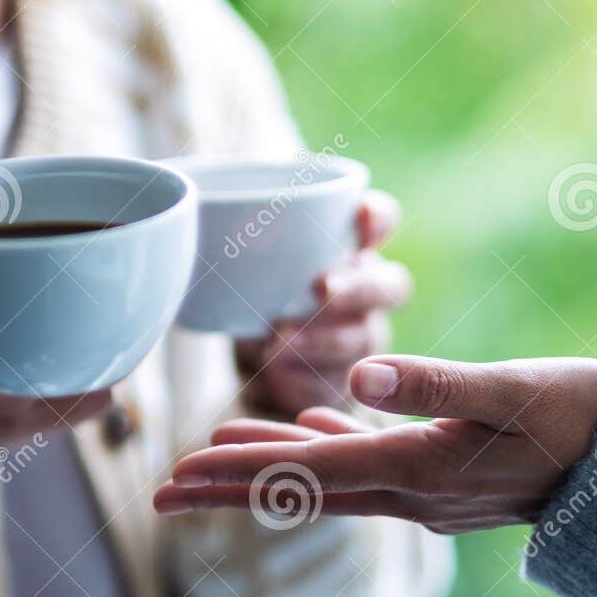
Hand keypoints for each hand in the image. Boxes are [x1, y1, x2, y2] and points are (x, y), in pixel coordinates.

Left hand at [154, 355, 596, 534]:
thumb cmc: (580, 418)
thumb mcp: (508, 389)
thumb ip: (432, 384)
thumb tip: (357, 372)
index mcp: (414, 467)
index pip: (302, 473)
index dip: (235, 472)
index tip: (174, 474)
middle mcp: (411, 491)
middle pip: (298, 489)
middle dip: (229, 486)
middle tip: (162, 488)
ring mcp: (429, 490)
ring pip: (327, 480)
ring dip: (269, 469)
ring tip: (215, 456)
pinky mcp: (448, 477)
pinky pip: (369, 466)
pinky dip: (330, 449)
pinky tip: (315, 427)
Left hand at [236, 190, 410, 416]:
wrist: (251, 362)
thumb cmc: (254, 294)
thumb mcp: (242, 266)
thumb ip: (238, 250)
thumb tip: (205, 237)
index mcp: (349, 248)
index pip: (380, 222)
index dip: (379, 217)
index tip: (362, 213)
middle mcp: (367, 291)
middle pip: (391, 286)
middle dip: (358, 286)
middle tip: (321, 289)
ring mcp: (361, 339)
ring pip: (364, 338)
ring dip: (323, 339)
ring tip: (279, 341)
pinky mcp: (342, 382)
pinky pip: (333, 382)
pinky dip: (300, 378)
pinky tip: (273, 373)